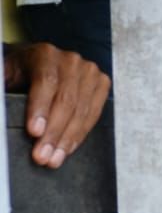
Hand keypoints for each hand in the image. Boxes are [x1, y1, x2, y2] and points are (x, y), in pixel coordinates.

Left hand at [4, 43, 110, 168]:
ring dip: (67, 139)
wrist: (40, 65)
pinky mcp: (101, 85)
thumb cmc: (21, 73)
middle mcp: (71, 61)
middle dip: (54, 133)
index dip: (40, 108)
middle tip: (43, 155)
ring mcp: (89, 72)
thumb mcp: (6, 76)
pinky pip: (93, 115)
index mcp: (44, 54)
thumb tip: (1, 112)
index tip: (34, 131)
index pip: (46, 81)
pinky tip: (68, 148)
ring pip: (82, 111)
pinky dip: (80, 135)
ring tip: (54, 158)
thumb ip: (3, 90)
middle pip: (66, 101)